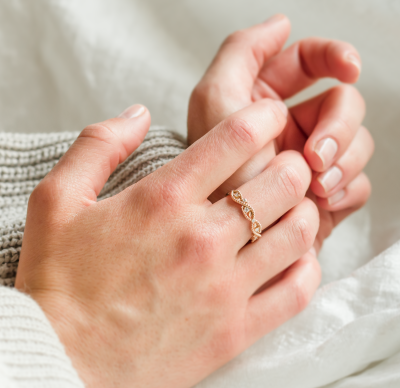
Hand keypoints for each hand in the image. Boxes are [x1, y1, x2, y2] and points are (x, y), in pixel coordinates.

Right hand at [16, 102, 319, 387]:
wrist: (60, 360)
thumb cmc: (59, 281)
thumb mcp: (56, 200)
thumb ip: (99, 145)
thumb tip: (138, 113)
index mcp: (163, 200)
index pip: (236, 139)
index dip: (264, 117)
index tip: (271, 115)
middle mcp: (202, 240)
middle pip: (282, 183)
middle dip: (293, 163)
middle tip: (285, 164)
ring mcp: (224, 289)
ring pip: (298, 234)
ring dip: (304, 211)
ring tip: (292, 207)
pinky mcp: (234, 331)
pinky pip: (296, 292)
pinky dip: (307, 267)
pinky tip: (295, 257)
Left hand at [188, 14, 373, 250]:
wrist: (225, 236)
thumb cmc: (213, 171)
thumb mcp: (214, 101)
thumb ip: (242, 52)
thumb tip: (283, 23)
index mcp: (267, 101)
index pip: (312, 62)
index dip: (336, 57)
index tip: (349, 69)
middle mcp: (292, 127)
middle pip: (346, 104)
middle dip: (340, 126)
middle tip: (314, 156)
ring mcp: (311, 162)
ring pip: (358, 144)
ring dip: (345, 161)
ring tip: (316, 184)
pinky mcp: (324, 195)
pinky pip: (358, 183)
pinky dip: (346, 189)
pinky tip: (321, 200)